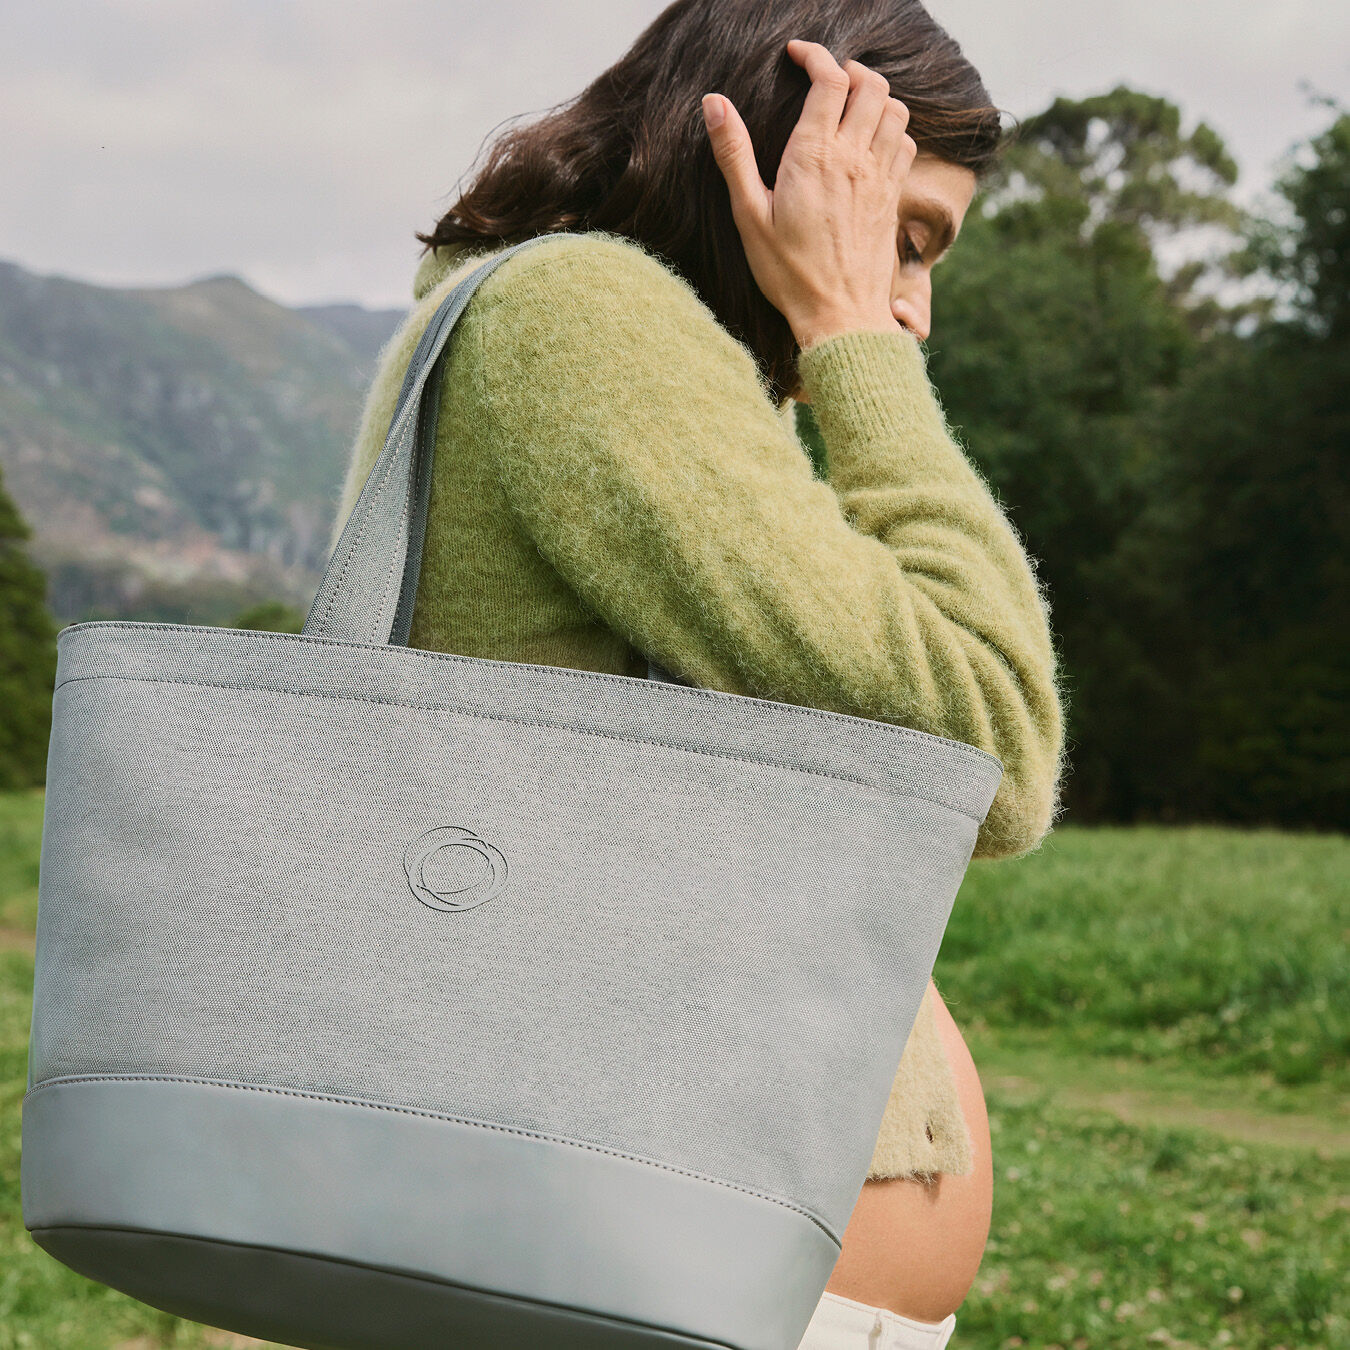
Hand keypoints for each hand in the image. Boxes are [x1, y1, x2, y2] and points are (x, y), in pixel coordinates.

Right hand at [701, 38, 916, 349]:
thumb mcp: (749, 217)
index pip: (830, 80)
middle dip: (850, 70)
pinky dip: (893, 129)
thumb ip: (734, 155)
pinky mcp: (892, 198)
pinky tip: (873, 142)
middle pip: (871, 85)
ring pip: (895, 110)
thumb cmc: (789, 274)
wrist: (840, 316)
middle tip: (827, 78)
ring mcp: (879, 177)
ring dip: (877, 96)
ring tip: (852, 104)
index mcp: (815, 156)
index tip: (798, 54)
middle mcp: (854, 159)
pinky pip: (905, 144)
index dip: (815, 55)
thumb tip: (713, 103)